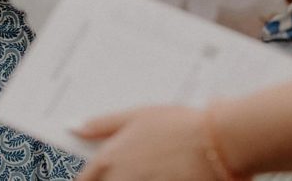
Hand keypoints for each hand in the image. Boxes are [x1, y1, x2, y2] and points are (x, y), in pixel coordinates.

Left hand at [75, 106, 235, 180]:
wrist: (218, 141)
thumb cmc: (179, 124)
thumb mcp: (137, 116)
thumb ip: (102, 125)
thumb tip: (73, 127)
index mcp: (110, 158)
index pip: (85, 180)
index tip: (90, 179)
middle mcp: (121, 178)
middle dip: (112, 180)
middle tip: (136, 168)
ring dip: (133, 179)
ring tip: (156, 169)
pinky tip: (167, 173)